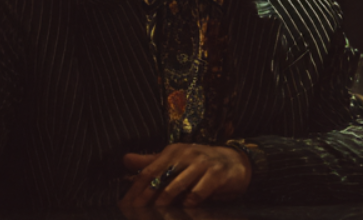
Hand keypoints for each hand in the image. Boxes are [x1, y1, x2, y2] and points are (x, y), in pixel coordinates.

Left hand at [120, 143, 251, 207]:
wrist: (236, 162)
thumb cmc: (201, 164)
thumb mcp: (176, 160)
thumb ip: (152, 162)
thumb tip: (125, 159)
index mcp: (174, 151)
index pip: (149, 171)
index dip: (136, 188)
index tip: (126, 204)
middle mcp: (187, 154)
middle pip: (160, 178)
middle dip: (147, 196)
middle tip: (137, 211)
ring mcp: (202, 164)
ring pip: (177, 185)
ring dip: (166, 200)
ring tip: (158, 211)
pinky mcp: (216, 175)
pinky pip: (198, 192)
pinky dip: (190, 202)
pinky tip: (186, 208)